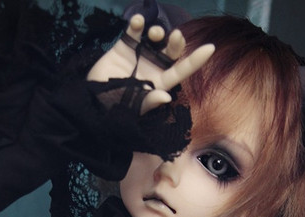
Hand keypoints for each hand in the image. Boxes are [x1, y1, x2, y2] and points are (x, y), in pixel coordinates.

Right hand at [87, 14, 214, 113]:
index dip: (196, 60)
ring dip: (159, 32)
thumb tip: (166, 96)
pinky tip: (137, 22)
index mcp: (160, 83)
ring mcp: (140, 55)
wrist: (93, 101)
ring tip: (154, 33)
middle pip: (172, 52)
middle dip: (177, 42)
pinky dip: (137, 24)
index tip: (211, 47)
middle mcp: (153, 67)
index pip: (182, 71)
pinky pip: (134, 31)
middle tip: (175, 36)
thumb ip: (149, 102)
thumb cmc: (116, 108)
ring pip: (156, 38)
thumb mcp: (133, 108)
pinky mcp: (125, 46)